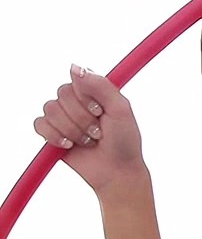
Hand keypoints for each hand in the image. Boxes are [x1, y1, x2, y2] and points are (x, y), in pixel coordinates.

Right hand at [33, 65, 145, 195]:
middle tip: (98, 131)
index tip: (100, 112)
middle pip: (62, 95)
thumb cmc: (124, 140)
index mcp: (95, 91)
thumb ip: (100, 85)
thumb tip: (76, 67)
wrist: (116, 170)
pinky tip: (70, 144)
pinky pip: (40, 124)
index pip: (76, 80)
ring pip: (51, 110)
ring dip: (72, 129)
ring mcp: (64, 117)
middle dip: (81, 117)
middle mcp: (78, 101)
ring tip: (88, 140)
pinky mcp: (52, 133)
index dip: (86, 98)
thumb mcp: (120, 108)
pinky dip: (55, 136)